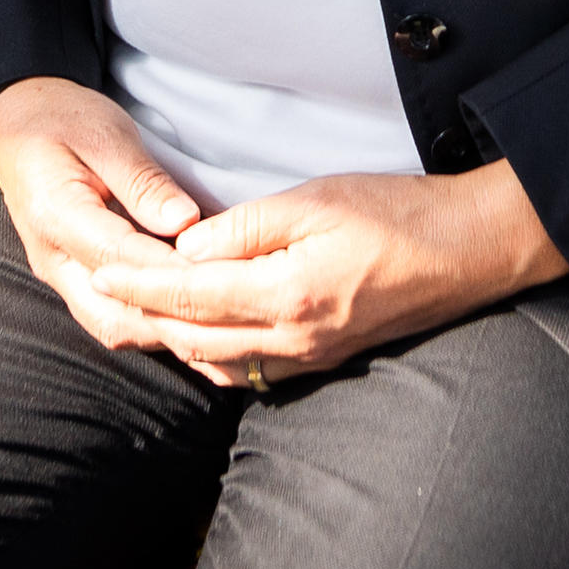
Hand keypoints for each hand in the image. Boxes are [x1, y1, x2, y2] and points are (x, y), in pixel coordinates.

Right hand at [0, 76, 209, 355]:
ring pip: (113, 327)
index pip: (122, 257)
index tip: (224, 273)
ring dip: (164, 330)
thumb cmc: (64, 120)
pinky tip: (193, 319)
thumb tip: (184, 222)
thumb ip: (143, 181)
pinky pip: (112, 319)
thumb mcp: (105, 134)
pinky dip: (152, 324)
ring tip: (217, 322)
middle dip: (172, 319)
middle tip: (228, 310)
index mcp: (55, 215)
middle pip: (114, 314)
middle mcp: (53, 260)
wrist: (18, 126)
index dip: (175, 270)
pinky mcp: (73, 282)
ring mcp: (60, 277)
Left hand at [85, 162, 566, 384]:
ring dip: (176, 338)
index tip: (98, 270)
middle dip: (144, 318)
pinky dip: (215, 352)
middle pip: (193, 339)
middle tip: (103, 293)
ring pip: (219, 361)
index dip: (138, 285)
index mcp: (285, 295)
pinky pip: (252, 369)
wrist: (469, 251)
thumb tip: (187, 245)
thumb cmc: (399, 214)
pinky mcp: (325, 357)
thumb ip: (245, 227)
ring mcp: (310, 355)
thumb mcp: (317, 199)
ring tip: (139, 311)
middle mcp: (292, 339)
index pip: (189, 297)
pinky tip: (201, 331)